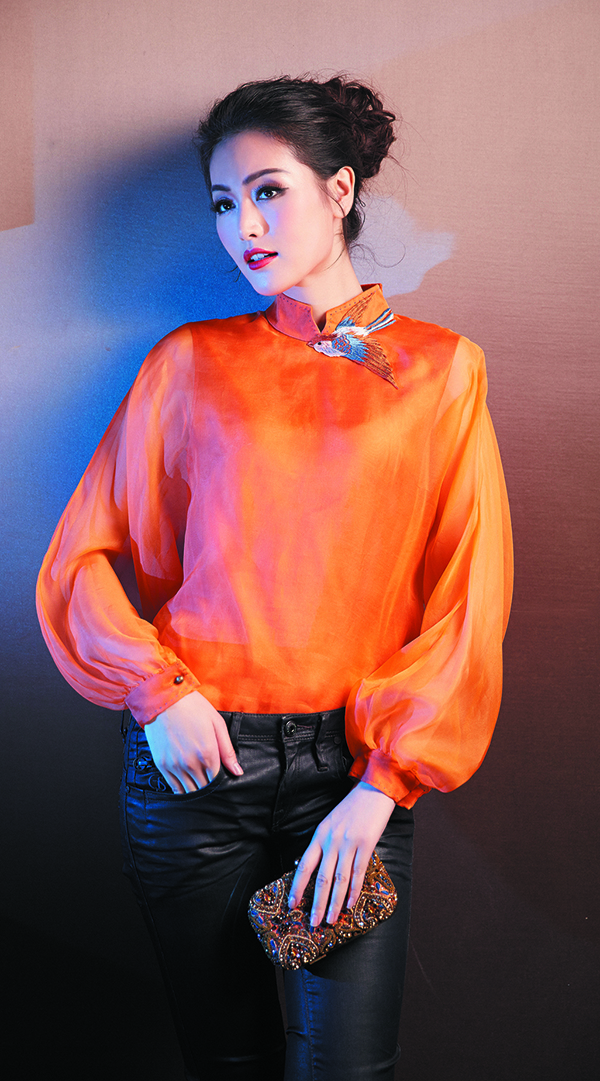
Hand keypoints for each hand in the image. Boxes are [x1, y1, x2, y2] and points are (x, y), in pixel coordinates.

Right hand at [144, 690, 242, 793]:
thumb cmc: (193, 708)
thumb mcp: (217, 724)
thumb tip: (238, 772)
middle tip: (211, 780)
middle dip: (210, 787)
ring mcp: (174, 766)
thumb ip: (228, 751)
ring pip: (189, 791)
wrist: (164, 699)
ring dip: (196, 790)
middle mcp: (190, 764)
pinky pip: (174, 787)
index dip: (221, 783)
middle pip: (204, 788)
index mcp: (207, 754)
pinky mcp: (161, 765)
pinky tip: (187, 783)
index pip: (217, 781)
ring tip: (200, 782)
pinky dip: (182, 789)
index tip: (222, 778)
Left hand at [287, 781, 395, 925]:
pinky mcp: (366, 845)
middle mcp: (332, 841)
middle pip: (321, 878)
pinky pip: (358, 873)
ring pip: (339, 880)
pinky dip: (354, 891)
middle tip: (313, 923)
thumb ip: (322, 844)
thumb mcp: (329, 823)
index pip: (304, 866)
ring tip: (331, 920)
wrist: (373, 791)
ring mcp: (349, 843)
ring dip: (335, 903)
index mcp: (320, 835)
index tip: (292, 905)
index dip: (297, 887)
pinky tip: (351, 905)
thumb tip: (309, 867)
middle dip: (316, 903)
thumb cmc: (351, 808)